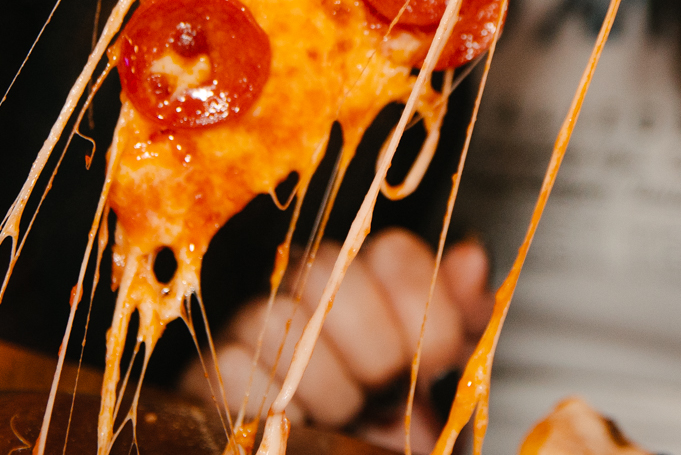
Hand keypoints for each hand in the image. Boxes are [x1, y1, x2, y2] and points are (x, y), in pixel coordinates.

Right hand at [189, 229, 492, 444]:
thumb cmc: (390, 431)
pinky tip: (297, 426)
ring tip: (343, 417)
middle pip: (328, 266)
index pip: (392, 249)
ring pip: (276, 315)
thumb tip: (470, 258)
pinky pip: (231, 366)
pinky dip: (268, 405)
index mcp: (370, 279)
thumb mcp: (437, 380)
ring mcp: (252, 325)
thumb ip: (458, 319)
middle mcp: (307, 289)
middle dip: (373, 345)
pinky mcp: (210, 373)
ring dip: (325, 384)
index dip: (422, 302)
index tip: (438, 356)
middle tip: (385, 391)